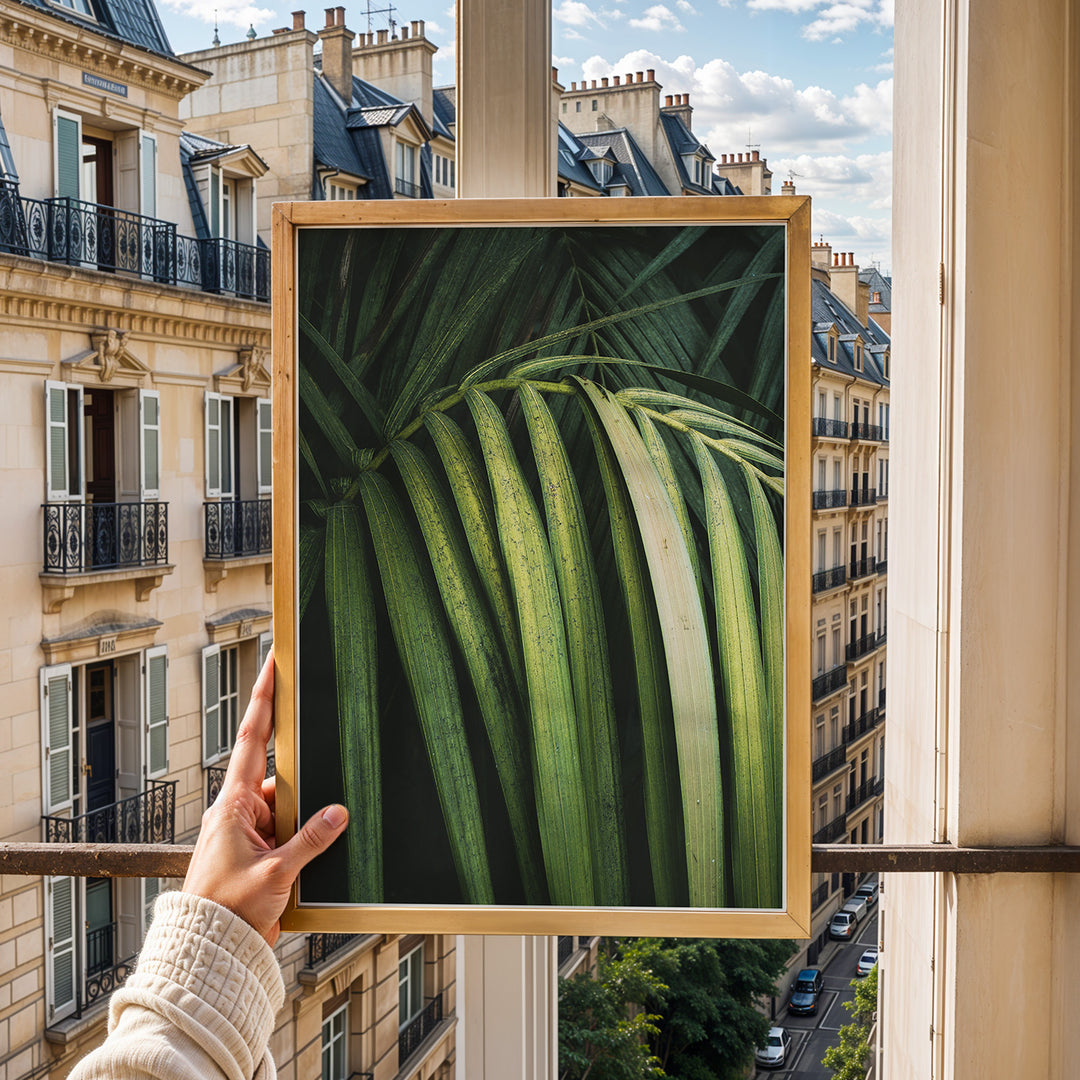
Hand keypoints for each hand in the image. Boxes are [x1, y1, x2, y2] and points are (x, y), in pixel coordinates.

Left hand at [183, 648, 347, 944]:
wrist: (209, 951)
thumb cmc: (228, 910)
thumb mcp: (276, 872)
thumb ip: (310, 840)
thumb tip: (339, 811)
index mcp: (233, 803)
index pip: (253, 738)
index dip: (265, 698)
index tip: (274, 664)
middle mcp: (238, 811)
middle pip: (279, 774)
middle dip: (305, 772)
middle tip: (326, 748)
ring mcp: (247, 832)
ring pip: (288, 805)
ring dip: (306, 817)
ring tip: (314, 840)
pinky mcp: (257, 853)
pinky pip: (288, 830)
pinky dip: (305, 837)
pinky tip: (320, 850)